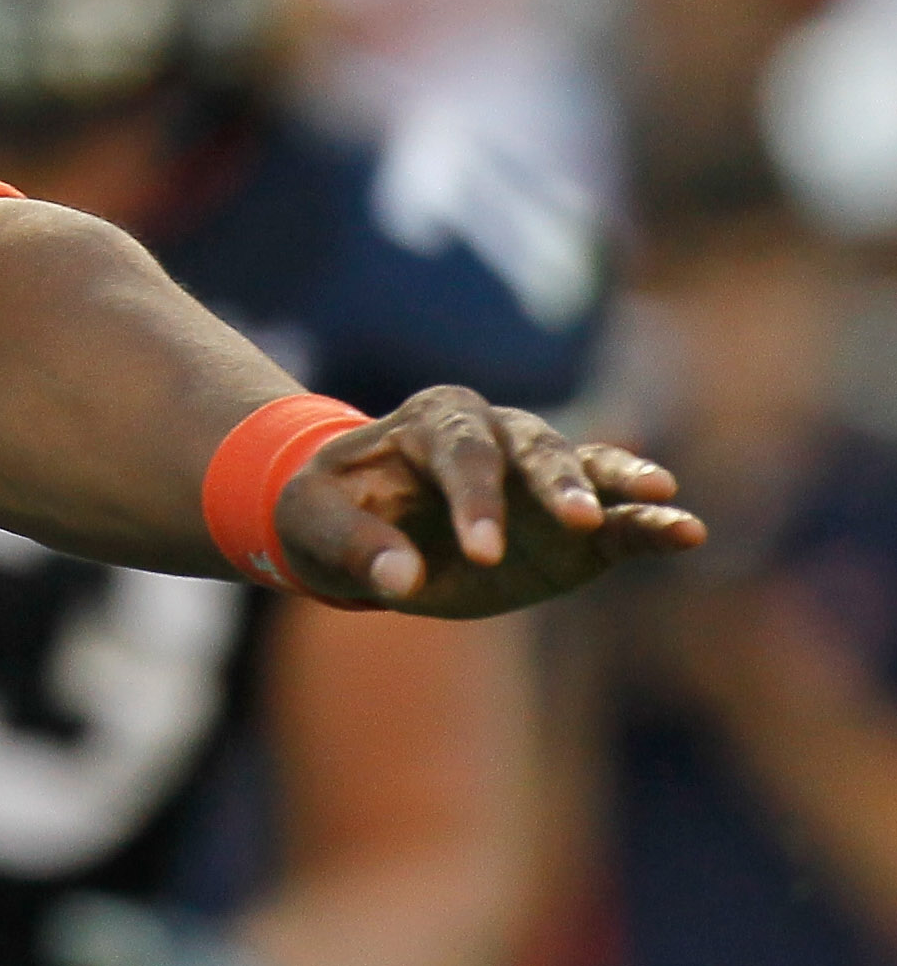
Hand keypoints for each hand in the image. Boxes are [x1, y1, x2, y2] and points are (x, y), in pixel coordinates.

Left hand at [276, 386, 706, 614]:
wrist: (354, 525)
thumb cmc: (328, 510)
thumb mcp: (312, 523)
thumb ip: (354, 546)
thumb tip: (400, 581)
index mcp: (432, 419)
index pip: (462, 455)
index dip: (474, 502)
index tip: (481, 553)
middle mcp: (497, 434)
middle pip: (535, 448)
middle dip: (556, 483)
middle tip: (577, 520)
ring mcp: (542, 478)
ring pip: (589, 468)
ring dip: (624, 485)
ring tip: (665, 502)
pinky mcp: (575, 527)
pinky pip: (620, 520)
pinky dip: (651, 525)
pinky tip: (688, 532)